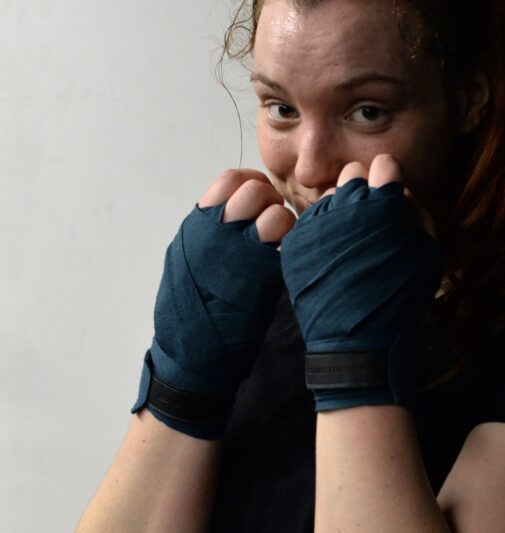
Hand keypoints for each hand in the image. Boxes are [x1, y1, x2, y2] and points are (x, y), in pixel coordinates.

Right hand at [131, 167, 290, 437]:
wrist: (192, 352)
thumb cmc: (187, 309)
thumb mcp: (186, 259)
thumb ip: (207, 231)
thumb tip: (230, 208)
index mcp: (197, 226)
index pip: (229, 180)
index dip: (249, 183)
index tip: (258, 196)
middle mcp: (216, 233)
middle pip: (255, 191)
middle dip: (270, 200)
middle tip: (272, 220)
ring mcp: (239, 254)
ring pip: (275, 214)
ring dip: (283, 224)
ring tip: (278, 243)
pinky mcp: (261, 277)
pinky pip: (286, 246)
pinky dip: (291, 246)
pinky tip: (285, 259)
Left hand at [278, 153, 444, 410]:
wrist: (356, 340)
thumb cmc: (400, 299)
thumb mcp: (428, 255)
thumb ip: (419, 215)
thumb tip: (402, 192)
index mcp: (383, 205)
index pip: (385, 164)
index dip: (391, 180)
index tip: (390, 198)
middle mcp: (347, 205)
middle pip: (354, 173)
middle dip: (364, 190)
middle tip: (370, 221)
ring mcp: (318, 222)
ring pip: (331, 196)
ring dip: (342, 211)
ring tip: (350, 244)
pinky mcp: (296, 239)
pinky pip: (311, 221)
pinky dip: (322, 232)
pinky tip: (331, 257)